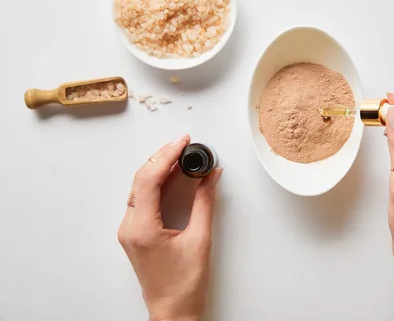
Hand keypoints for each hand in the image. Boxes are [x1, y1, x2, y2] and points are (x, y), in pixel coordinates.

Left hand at [118, 134, 222, 320]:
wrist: (173, 312)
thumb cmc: (184, 285)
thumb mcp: (200, 240)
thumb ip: (205, 203)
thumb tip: (210, 176)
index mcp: (142, 228)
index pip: (149, 180)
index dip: (166, 156)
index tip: (183, 142)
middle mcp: (130, 227)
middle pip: (141, 179)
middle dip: (162, 157)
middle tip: (184, 144)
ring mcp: (130, 230)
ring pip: (140, 187)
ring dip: (159, 168)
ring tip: (181, 155)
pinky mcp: (136, 233)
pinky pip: (143, 199)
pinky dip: (157, 183)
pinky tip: (172, 175)